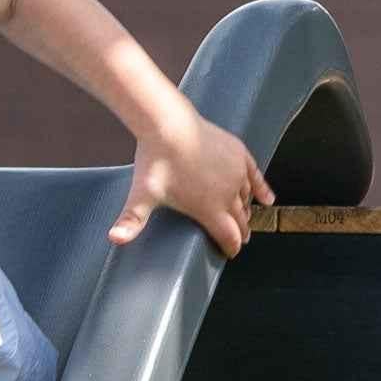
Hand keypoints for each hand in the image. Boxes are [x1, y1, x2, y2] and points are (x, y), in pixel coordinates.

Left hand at [111, 112, 273, 255]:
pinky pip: (256, 175)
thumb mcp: (142, 196)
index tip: (230, 254)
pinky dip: (262, 188)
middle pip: (240, 219)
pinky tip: (267, 199)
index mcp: (211, 208)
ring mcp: (236, 172)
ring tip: (244, 220)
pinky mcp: (239, 154)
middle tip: (239, 241)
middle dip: (240, 232)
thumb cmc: (157, 163)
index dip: (230, 247)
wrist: (170, 125)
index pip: (228, 235)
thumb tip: (114, 239)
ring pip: (247, 199)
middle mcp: (229, 193)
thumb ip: (131, 221)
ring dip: (246, 211)